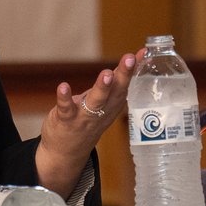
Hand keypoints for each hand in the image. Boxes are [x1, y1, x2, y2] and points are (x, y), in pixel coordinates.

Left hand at [35, 51, 138, 196]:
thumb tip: (132, 57)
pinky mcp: (66, 120)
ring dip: (102, 88)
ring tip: (107, 74)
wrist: (67, 153)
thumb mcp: (106, 103)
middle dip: (123, 76)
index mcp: (113, 105)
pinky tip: (63, 86)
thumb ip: (116, 81)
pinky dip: (64, 98)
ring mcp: (84, 117)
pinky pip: (66, 109)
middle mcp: (102, 111)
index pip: (125, 84)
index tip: (142, 52)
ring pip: (95, 102)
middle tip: (129, 59)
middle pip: (115, 93)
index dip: (134, 69)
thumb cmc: (88, 120)